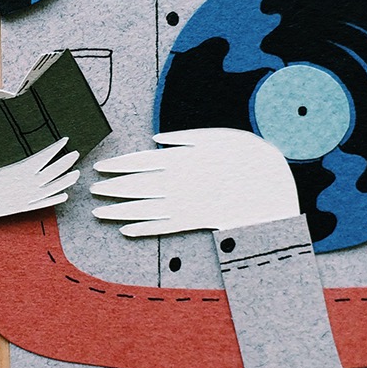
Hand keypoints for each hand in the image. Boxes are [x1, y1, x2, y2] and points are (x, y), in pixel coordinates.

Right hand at [0, 137, 79, 222]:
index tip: (65, 139)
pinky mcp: (23, 208)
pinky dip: (55, 199)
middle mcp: (27, 183)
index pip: (44, 155)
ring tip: (76, 174)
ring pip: (53, 188)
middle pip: (53, 171)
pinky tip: (64, 196)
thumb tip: (6, 138)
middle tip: (76, 153)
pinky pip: (44, 204)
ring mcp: (27, 197)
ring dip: (66, 180)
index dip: (56, 147)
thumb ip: (0, 151)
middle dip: (66, 161)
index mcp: (19, 168)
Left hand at [91, 128, 298, 236]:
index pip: (141, 162)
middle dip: (112, 188)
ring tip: (98, 212)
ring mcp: (187, 204)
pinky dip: (144, 229)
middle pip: (136, 186)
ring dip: (119, 211)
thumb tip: (156, 139)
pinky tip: (126, 231)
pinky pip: (165, 228)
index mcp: (183, 158)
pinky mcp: (197, 223)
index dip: (117, 166)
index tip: (99, 168)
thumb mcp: (220, 136)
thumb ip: (185, 137)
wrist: (277, 187)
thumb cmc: (249, 156)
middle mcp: (180, 182)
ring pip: (144, 209)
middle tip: (90, 190)